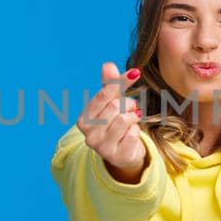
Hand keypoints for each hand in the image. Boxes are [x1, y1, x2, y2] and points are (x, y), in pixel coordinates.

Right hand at [76, 62, 146, 180]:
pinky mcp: (117, 156)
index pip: (103, 95)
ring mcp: (102, 147)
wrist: (123, 154)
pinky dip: (137, 130)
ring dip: (133, 117)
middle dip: (128, 104)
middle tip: (131, 108)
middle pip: (115, 106)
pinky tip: (132, 134)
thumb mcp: (112, 104)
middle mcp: (89, 135)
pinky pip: (133, 134)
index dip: (120, 82)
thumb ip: (110, 85)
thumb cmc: (115, 125)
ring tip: (133, 119)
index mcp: (84, 120)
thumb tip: (108, 65)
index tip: (135, 72)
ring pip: (124, 119)